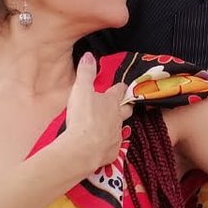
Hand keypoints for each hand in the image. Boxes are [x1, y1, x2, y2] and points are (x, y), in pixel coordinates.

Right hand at [62, 53, 131, 172]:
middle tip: (122, 105)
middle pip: (126, 110)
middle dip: (125, 106)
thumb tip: (89, 55)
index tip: (119, 86)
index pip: (119, 91)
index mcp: (111, 102)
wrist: (83, 149)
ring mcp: (116, 136)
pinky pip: (112, 147)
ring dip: (114, 127)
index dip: (119, 88)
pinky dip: (107, 145)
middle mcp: (118, 118)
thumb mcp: (81, 90)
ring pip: (120, 129)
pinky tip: (100, 146)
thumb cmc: (83, 117)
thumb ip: (85, 73)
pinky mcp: (112, 152)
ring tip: (106, 127)